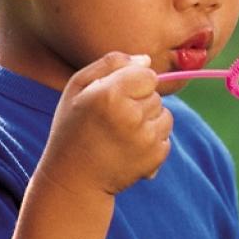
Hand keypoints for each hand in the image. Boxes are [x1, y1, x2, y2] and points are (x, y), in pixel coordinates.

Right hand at [36, 52, 172, 196]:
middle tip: (114, 120)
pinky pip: (166, 137)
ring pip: (165, 115)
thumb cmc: (72, 128)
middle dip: (139, 103)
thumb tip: (146, 60)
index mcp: (109, 94)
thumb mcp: (78, 88)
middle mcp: (130, 115)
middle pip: (156, 95)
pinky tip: (129, 149)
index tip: (117, 95)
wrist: (73, 179)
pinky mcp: (155, 157)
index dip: (134, 83)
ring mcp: (145, 138)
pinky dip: (152, 141)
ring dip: (149, 122)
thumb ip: (110, 64)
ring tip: (122, 134)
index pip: (148, 74)